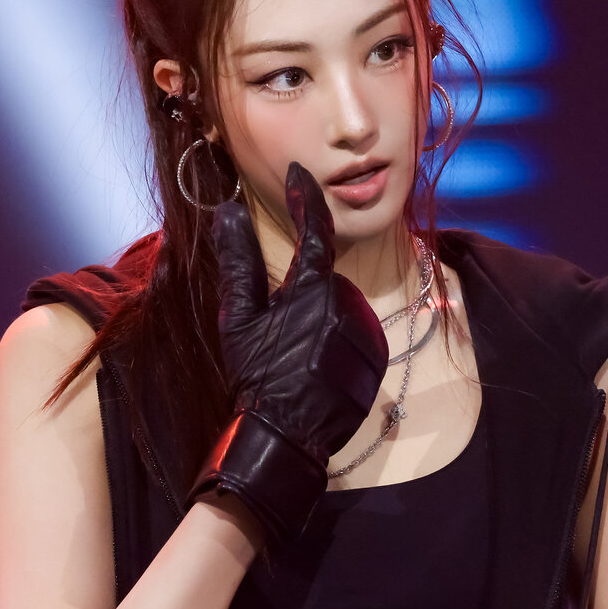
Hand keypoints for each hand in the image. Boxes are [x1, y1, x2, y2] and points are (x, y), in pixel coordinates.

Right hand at [188, 161, 388, 543]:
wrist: (286, 434)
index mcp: (313, 288)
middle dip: (300, 291)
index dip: (305, 197)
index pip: (314, 228)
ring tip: (294, 352)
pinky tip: (315, 363)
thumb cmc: (256, 374)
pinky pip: (355, 329)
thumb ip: (238, 259)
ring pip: (339, 303)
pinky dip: (337, 337)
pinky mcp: (378, 354)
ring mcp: (367, 329)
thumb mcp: (238, 317)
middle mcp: (349, 302)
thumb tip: (229, 211)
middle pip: (322, 276)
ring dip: (318, 315)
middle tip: (275, 327)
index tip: (299, 174)